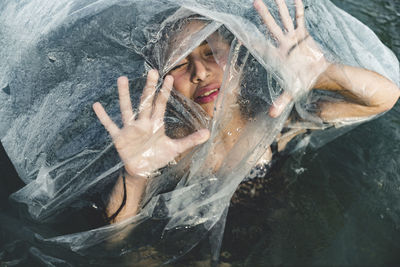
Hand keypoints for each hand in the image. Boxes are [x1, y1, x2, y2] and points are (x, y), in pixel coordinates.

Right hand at [93, 70, 209, 177]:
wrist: (142, 170)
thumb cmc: (157, 157)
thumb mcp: (175, 149)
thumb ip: (190, 140)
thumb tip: (208, 133)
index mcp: (156, 123)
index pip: (161, 104)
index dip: (165, 92)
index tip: (169, 77)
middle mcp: (143, 122)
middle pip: (146, 102)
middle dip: (149, 88)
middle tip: (152, 71)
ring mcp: (130, 129)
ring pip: (127, 109)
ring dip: (125, 95)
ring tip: (122, 79)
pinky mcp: (120, 138)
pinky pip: (110, 125)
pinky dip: (104, 117)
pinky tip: (96, 105)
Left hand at [253, 0, 328, 116]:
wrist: (319, 75)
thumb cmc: (303, 83)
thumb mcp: (291, 92)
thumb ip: (281, 102)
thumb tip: (271, 115)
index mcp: (277, 56)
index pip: (261, 46)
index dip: (251, 40)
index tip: (241, 33)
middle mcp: (283, 44)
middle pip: (271, 27)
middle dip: (263, 15)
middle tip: (254, 2)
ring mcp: (293, 38)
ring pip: (284, 19)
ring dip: (279, 7)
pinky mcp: (304, 34)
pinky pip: (301, 19)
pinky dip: (298, 9)